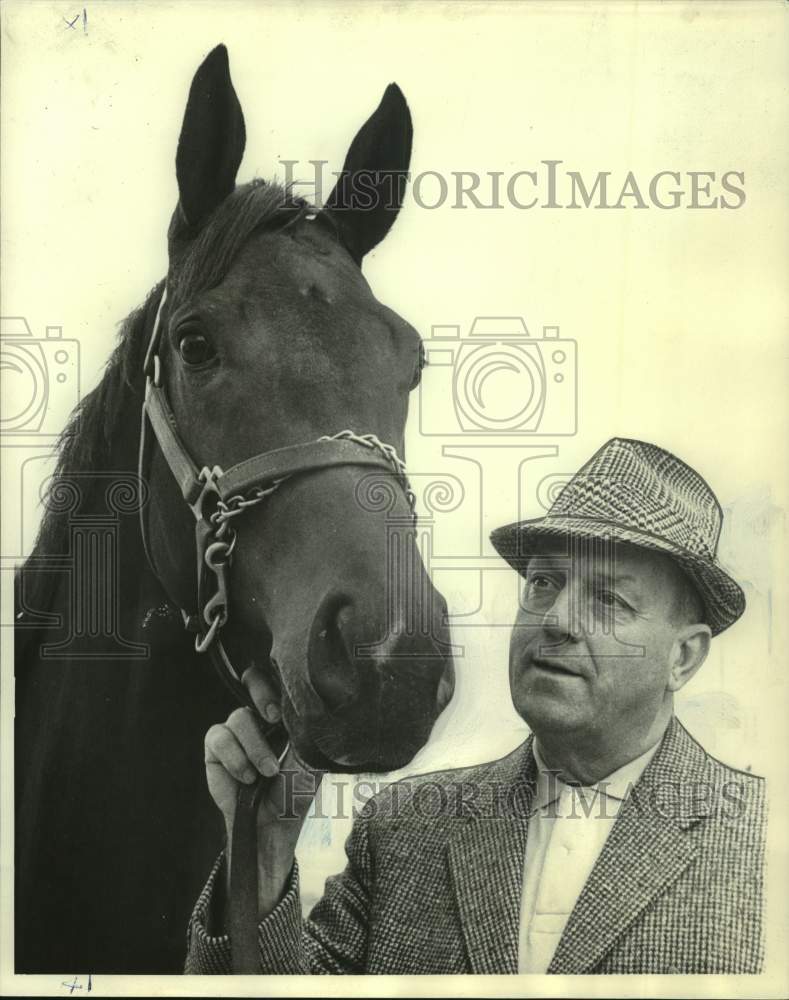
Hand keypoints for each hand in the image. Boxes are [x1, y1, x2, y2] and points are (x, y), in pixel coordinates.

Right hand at [204, 663, 323, 916]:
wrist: (276, 824)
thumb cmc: (297, 790)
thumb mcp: (310, 755)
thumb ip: (306, 726)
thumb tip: (308, 700)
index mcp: (285, 713)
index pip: (277, 679)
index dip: (278, 681)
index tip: (285, 707)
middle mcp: (260, 717)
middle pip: (252, 680)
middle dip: (262, 693)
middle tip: (274, 717)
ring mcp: (237, 732)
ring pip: (238, 717)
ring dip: (255, 746)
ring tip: (267, 772)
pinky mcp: (216, 750)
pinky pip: (218, 738)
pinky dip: (235, 757)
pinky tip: (247, 777)